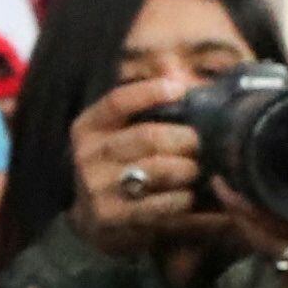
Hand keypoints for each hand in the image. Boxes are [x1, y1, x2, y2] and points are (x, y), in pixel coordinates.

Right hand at [69, 75, 235, 258]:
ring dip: (186, 168)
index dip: (150, 92)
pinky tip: (193, 197)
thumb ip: (141, 105)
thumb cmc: (116, 167)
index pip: (118, 101)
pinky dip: (183, 199)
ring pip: (156, 169)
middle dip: (183, 138)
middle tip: (200, 143)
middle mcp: (88, 156)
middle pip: (147, 137)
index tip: (180, 89)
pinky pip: (159, 204)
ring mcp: (98, 188)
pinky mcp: (112, 217)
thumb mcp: (117, 135)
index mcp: (88, 128)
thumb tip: (173, 67)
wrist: (92, 221)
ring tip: (198, 170)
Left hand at [221, 186, 287, 287]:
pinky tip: (252, 228)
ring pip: (267, 254)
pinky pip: (274, 267)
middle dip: (239, 214)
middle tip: (222, 189)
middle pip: (268, 239)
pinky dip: (262, 247)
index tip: (231, 182)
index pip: (284, 221)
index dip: (251, 205)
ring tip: (232, 204)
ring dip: (247, 230)